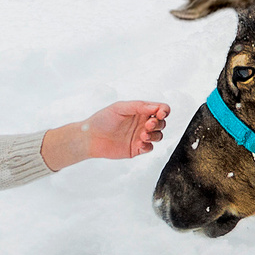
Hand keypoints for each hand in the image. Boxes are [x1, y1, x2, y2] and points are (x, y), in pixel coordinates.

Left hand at [43, 100, 170, 168]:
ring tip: (142, 135)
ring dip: (154, 135)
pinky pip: (149, 148)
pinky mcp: (136, 149)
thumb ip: (139, 106)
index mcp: (140, 111)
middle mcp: (142, 123)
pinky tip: (139, 144)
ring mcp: (140, 136)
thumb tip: (156, 107)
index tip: (160, 113)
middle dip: (158, 124)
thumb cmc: (102, 119)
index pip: (160, 109)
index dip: (164, 111)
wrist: (90, 138)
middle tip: (147, 125)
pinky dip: (147, 146)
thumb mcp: (120, 107)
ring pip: (158, 136)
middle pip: (162, 123)